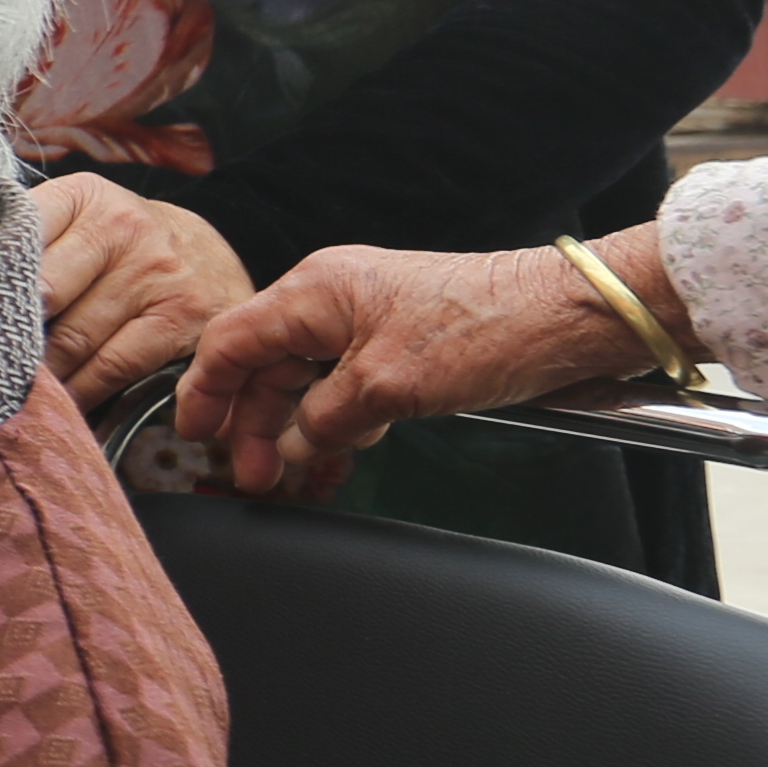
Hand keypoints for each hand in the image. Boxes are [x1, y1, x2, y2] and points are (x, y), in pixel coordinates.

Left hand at [31, 174, 256, 411]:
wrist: (211, 257)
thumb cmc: (119, 245)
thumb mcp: (78, 220)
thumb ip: (26, 241)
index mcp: (84, 197)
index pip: (17, 234)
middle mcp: (123, 228)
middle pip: (42, 295)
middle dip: (5, 336)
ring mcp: (155, 274)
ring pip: (72, 340)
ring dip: (38, 375)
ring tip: (9, 391)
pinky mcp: (179, 320)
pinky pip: (111, 368)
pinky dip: (79, 393)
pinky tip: (59, 403)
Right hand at [176, 237, 664, 497]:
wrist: (573, 316)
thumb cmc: (490, 329)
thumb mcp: (388, 388)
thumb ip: (323, 419)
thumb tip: (295, 444)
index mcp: (316, 291)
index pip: (229, 342)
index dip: (203, 393)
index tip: (194, 437)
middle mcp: (333, 296)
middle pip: (263, 362)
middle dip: (253, 421)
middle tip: (253, 475)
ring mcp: (368, 315)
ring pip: (304, 374)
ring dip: (295, 422)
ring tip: (294, 468)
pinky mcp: (399, 336)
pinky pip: (343, 377)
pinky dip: (334, 413)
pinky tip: (344, 442)